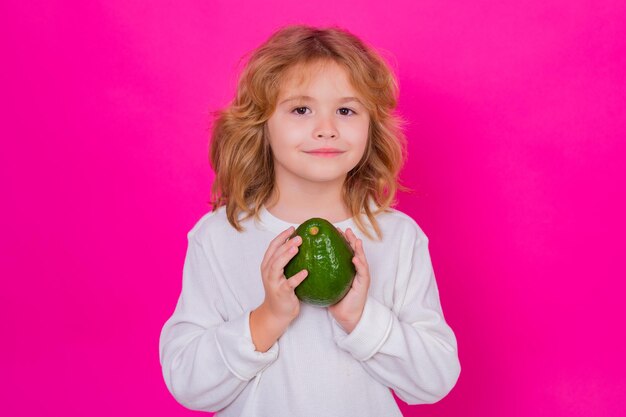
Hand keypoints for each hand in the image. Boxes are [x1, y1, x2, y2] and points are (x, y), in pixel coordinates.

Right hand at [250, 227, 307, 350]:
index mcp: (267, 265)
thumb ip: (286, 261)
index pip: (272, 247)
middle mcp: (268, 272)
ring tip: (297, 248)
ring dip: (286, 255)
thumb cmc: (281, 290)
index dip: (281, 237)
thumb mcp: (280, 274)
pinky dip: (297, 277)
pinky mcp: (281, 293)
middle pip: (275, 254)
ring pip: (277, 266)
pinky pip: (289, 284)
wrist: (276, 313)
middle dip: (286, 243)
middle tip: (299, 236)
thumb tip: (301, 245)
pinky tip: (306, 272)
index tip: (292, 228)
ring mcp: (273, 282)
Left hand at [328, 227, 370, 332]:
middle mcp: (355, 269)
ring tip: (354, 239)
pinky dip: (359, 263)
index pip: (344, 251)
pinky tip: (354, 257)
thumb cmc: (336, 299)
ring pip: (361, 258)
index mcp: (346, 268)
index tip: (333, 230)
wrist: (346, 314)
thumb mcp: (326, 282)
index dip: (340, 240)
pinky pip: (362, 272)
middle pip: (354, 251)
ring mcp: (361, 275)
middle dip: (351, 239)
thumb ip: (320, 271)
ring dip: (358, 248)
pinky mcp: (364, 283)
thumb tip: (303, 261)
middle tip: (345, 230)